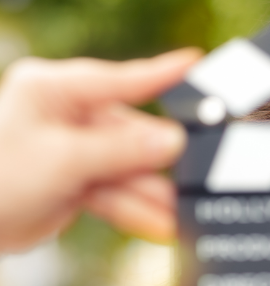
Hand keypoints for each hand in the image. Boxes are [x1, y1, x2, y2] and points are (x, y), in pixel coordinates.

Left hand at [0, 49, 199, 250]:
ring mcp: (73, 149)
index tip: (196, 63)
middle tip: (197, 177)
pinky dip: (136, 209)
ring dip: (152, 194)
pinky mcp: (76, 180)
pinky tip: (162, 223)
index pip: (121, 79)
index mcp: (55, 89)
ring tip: (181, 214)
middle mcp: (68, 115)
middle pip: (130, 135)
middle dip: (161, 164)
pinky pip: (116, 191)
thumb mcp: (62, 161)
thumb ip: (122, 151)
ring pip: (127, 169)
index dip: (162, 73)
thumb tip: (174, 141)